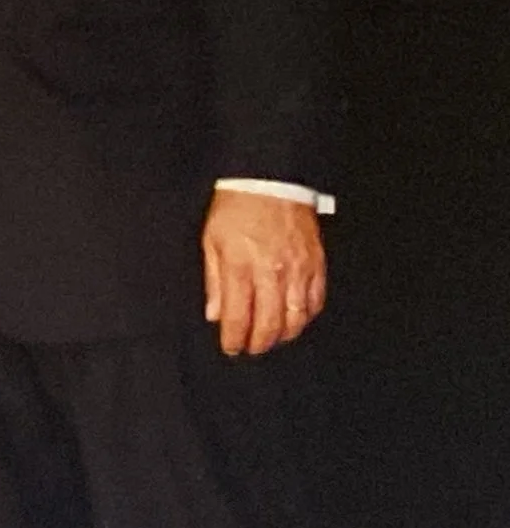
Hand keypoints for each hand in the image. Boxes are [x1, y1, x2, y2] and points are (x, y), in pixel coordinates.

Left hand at [201, 190, 325, 355]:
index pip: (239, 317)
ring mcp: (298, 270)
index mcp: (241, 265)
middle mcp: (271, 272)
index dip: (234, 339)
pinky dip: (305, 317)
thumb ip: (213, 280)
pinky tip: (294, 320)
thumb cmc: (236, 207)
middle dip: (259, 343)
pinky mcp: (316, 264)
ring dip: (283, 335)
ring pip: (295, 319)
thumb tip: (215, 313)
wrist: (269, 180)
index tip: (230, 347)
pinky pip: (315, 302)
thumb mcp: (211, 240)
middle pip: (270, 324)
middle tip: (251, 348)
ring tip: (271, 338)